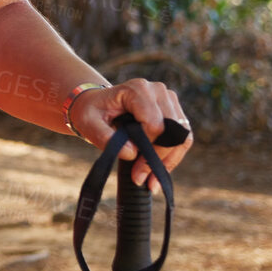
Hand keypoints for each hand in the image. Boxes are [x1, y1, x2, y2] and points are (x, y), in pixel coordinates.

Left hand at [70, 78, 193, 183]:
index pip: (155, 125)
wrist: (96, 104)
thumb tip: (132, 153)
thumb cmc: (91, 112)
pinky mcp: (174, 111)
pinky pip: (183, 138)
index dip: (149, 151)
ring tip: (152, 180)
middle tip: (144, 180)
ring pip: (183, 136)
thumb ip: (105, 137)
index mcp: (137, 90)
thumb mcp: (88, 124)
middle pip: (173, 131)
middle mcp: (158, 91)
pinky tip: (158, 171)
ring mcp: (169, 99)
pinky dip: (173, 156)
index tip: (135, 171)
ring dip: (170, 160)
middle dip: (160, 159)